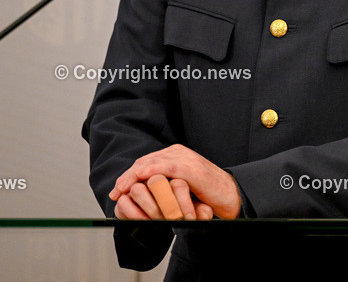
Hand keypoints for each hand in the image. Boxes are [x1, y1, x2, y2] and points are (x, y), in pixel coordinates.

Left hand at [109, 144, 241, 219]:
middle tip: (115, 192)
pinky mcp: (192, 168)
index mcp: (175, 155)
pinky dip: (151, 171)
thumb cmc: (207, 195)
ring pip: (152, 163)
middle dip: (127, 177)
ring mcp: (185, 158)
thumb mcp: (180, 188)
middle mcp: (178, 152)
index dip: (129, 175)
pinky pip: (167, 167)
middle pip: (145, 161)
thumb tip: (142, 193)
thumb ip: (165, 185)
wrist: (232, 196)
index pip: (145, 162)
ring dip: (133, 176)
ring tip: (121, 189)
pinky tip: (139, 178)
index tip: (117, 190)